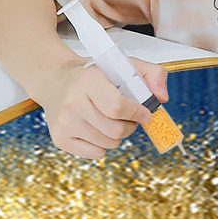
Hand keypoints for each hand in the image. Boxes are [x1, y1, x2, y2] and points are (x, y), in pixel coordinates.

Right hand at [33, 56, 168, 158]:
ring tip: (112, 122)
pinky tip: (98, 129)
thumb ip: (152, 74)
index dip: (137, 114)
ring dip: (118, 136)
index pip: (117, 107)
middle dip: (130, 126)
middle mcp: (72, 102)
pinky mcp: (60, 138)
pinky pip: (96, 153)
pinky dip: (103, 145)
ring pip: (108, 144)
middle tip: (129, 118)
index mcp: (89, 81)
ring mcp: (64, 122)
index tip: (145, 114)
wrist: (55, 80)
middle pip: (115, 130)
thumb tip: (162, 98)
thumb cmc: (94, 74)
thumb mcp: (123, 65)